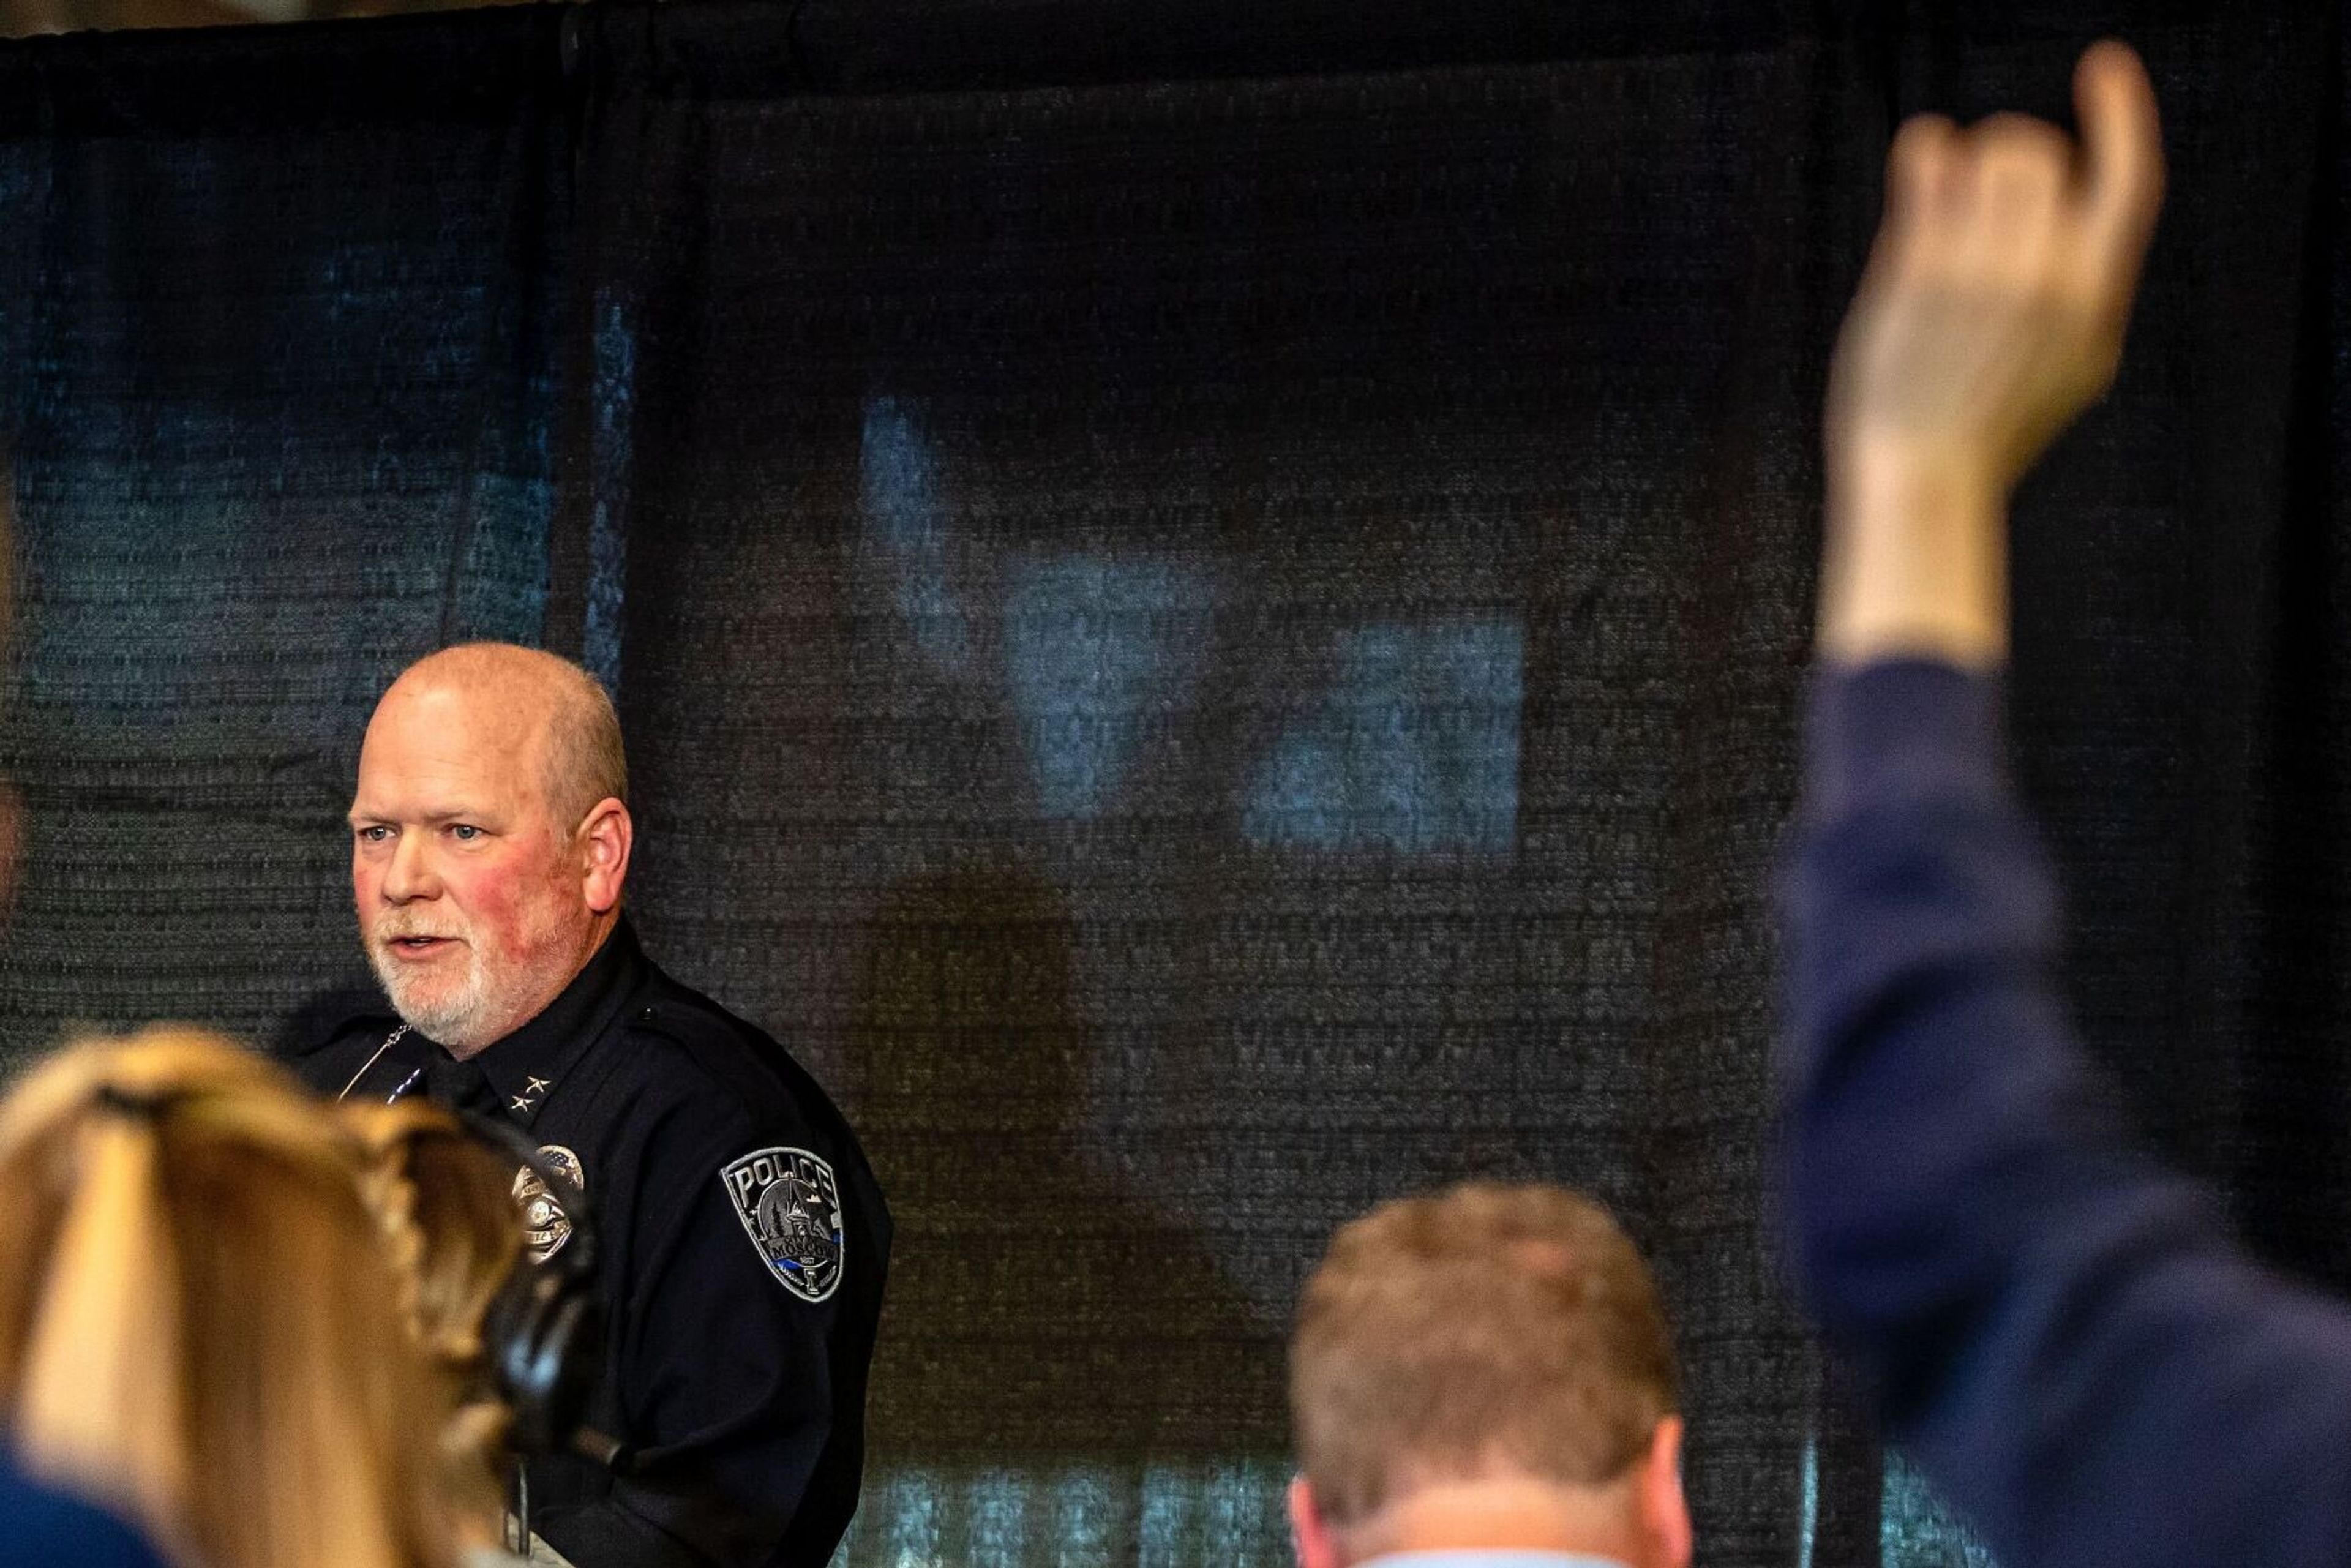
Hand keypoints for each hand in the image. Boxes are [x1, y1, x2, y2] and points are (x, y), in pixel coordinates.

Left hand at [1818, 40, 2164, 665]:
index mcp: (2096, 298)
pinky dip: (1925, 151)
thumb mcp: (2074, 365)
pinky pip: (1928, 164)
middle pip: (2042, 154)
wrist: (1924, 475)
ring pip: (1987, 150)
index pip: (2131, 181)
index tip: (2104, 66)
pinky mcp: (1918, 271)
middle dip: (2015, 153)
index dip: (2123, 114)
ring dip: (1969, 156)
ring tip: (1951, 193)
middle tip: (1989, 188)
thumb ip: (2085, 291)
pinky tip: (1921, 164)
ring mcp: (1981, 271)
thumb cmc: (1993, 426)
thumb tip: (2076, 217)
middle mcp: (2047, 277)